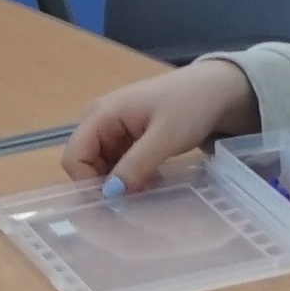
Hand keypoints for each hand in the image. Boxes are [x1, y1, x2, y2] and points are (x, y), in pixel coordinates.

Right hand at [62, 56, 254, 188]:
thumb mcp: (165, 137)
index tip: (115, 201)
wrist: (216, 89)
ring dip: (117, 183)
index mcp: (102, 114)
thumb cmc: (190, 105)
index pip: (73, 156)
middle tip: (132, 201)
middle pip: (84, 163)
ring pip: (101, 166)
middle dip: (103, 185)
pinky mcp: (128, 137)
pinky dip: (128, 176)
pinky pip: (117, 163)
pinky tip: (149, 181)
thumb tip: (110, 194)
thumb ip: (136, 165)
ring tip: (144, 191)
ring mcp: (114, 129)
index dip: (87, 182)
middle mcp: (101, 120)